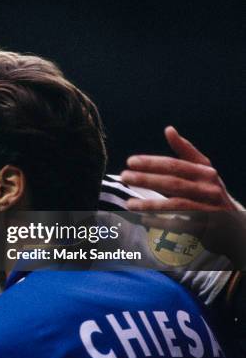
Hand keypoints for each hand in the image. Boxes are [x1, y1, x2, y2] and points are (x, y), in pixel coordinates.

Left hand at [120, 126, 244, 268]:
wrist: (235, 222)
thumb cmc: (211, 191)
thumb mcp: (203, 170)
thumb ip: (185, 151)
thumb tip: (168, 129)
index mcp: (205, 173)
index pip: (176, 165)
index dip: (153, 163)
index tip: (130, 161)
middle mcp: (208, 190)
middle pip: (174, 183)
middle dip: (147, 179)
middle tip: (124, 177)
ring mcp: (209, 209)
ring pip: (177, 205)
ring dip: (151, 204)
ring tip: (129, 203)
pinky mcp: (207, 228)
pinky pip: (181, 225)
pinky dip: (162, 222)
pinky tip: (144, 220)